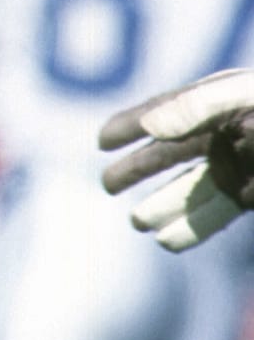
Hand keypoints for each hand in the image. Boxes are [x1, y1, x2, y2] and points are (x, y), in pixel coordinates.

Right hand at [98, 67, 253, 249]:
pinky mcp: (252, 194)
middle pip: (172, 152)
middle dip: (138, 168)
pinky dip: (192, 228)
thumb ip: (199, 108)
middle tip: (105, 184)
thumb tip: (153, 126)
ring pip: (192, 189)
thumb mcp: (244, 99)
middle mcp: (226, 134)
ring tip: (136, 221)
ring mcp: (241, 167)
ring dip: (164, 205)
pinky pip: (218, 213)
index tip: (100, 140)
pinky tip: (166, 240)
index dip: (132, 123)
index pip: (166, 111)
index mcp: (219, 102)